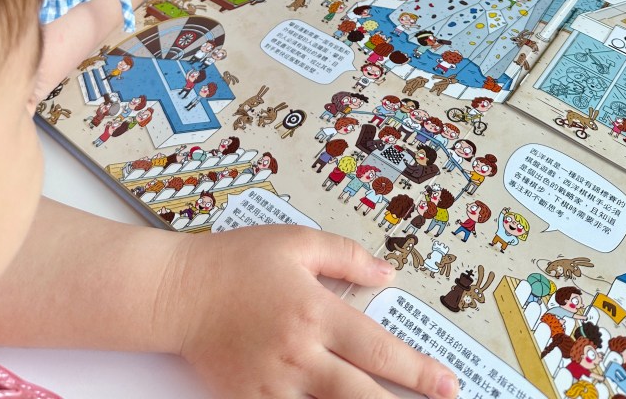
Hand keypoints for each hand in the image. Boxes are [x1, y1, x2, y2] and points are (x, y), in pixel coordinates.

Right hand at [168, 225, 459, 398]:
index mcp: (315, 311)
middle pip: (362, 396)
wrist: (178, 292)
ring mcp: (274, 384)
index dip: (418, 371)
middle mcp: (300, 353)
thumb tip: (386, 272)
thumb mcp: (295, 242)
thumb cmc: (235, 262)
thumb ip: (345, 255)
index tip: (446, 384)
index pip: (379, 350)